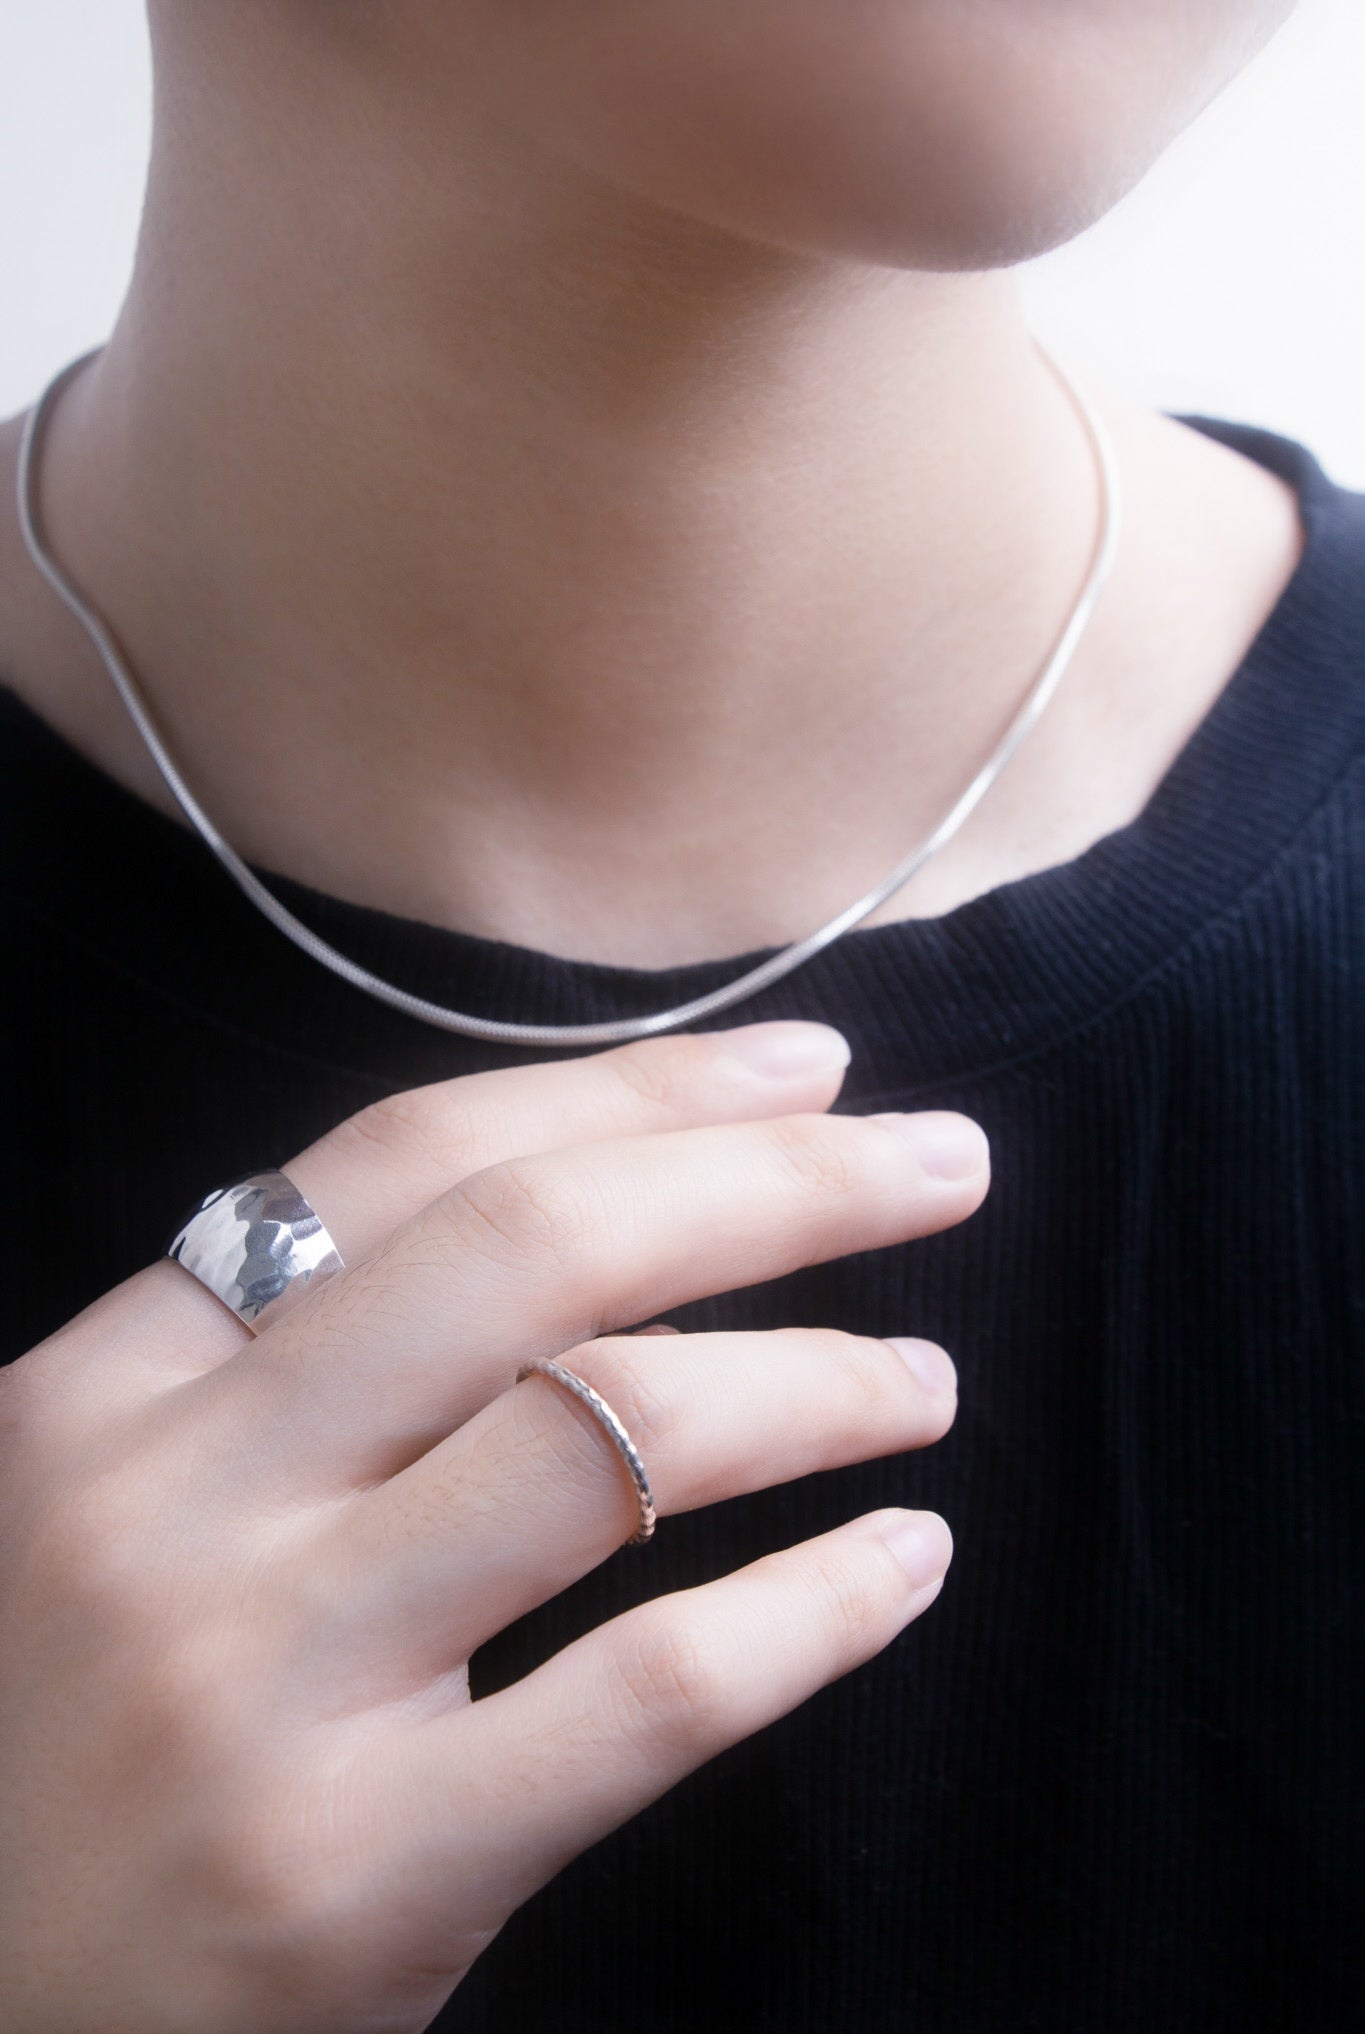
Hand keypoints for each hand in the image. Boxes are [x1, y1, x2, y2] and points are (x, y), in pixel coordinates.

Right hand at [0, 1020, 987, 2033]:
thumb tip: (589, 1216)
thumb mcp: (122, 1513)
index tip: (805, 1068)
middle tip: (942, 1164)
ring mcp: (260, 1683)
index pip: (410, 1160)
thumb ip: (292, 1375)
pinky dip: (815, 1609)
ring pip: (610, 1434)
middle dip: (776, 1182)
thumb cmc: (69, 1749)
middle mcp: (176, 1503)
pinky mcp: (352, 1873)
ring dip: (820, 1380)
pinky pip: (647, 1688)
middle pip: (535, 1251)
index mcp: (112, 1390)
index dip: (635, 1089)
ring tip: (921, 1380)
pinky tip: (904, 1563)